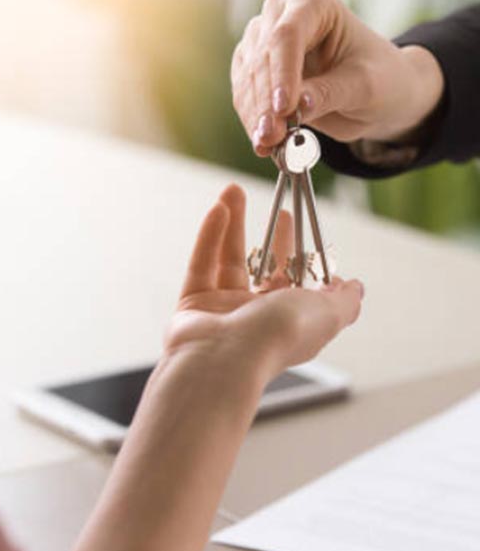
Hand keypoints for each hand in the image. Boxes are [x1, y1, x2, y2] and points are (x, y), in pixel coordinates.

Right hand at [75, 183, 362, 550]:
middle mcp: (254, 313)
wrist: (224, 360)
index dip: (293, 248)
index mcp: (286, 317)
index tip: (291, 220)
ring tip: (232, 190)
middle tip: (263, 203)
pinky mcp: (193, 303)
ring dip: (232, 223)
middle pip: (259, 264)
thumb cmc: (277, 337)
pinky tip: (218, 210)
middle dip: (263, 232)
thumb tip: (356, 287)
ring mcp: (221, 308)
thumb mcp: (326, 315)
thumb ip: (344, 300)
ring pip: (226, 258)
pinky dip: (208, 237)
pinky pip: (201, 263)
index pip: (292, 277)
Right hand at [231, 0, 443, 155]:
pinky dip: (251, 120)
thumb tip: (297, 105)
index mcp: (315, 4)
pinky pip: (243, 95)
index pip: (287, 35)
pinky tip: (262, 142)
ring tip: (266, 145)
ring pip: (247, 78)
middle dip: (265, 102)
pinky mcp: (251, 68)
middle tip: (272, 137)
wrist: (370, 93)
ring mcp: (262, 41)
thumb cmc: (378, 78)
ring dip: (254, 115)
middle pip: (262, 57)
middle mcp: (281, 15)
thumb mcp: (364, 86)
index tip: (283, 109)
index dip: (282, 73)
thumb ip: (330, 93)